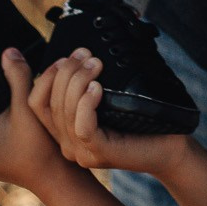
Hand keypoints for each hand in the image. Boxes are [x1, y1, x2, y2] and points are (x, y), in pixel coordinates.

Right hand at [30, 51, 185, 179]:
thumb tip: (81, 52)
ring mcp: (82, 152)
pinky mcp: (100, 153)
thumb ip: (90, 81)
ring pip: (65, 113)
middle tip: (87, 55)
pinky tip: (98, 88)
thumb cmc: (140, 117)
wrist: (169, 145)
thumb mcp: (109, 95)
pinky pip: (83, 128)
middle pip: (50, 104)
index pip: (37, 103)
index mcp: (65, 129)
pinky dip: (87, 104)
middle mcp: (68, 143)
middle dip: (66, 72)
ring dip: (78, 82)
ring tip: (96, 65)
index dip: (47, 76)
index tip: (66, 56)